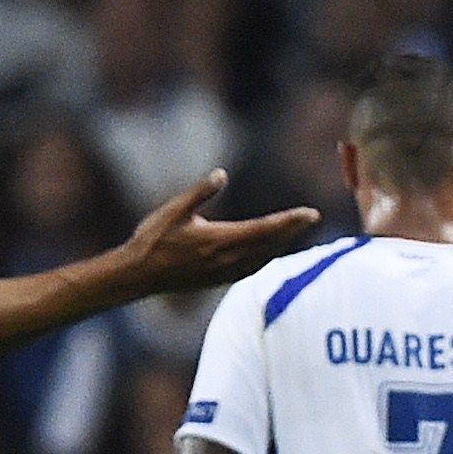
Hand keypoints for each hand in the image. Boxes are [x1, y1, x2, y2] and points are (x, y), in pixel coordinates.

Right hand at [115, 170, 320, 297]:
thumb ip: (200, 192)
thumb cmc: (153, 239)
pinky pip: (251, 269)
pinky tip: (270, 253)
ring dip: (282, 245)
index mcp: (220, 239)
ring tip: (296, 231)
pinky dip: (266, 258)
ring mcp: (223, 272)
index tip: (310, 213)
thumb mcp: (175, 209)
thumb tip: (222, 174)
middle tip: (313, 218)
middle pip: (270, 244)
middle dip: (293, 230)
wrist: (139, 275)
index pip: (265, 229)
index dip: (290, 221)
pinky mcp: (217, 280)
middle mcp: (227, 258)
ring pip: (263, 258)